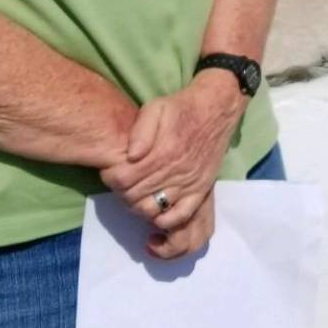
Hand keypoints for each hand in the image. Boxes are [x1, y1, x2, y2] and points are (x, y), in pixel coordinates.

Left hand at [100, 73, 245, 259]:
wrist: (216, 108)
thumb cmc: (181, 107)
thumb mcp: (156, 107)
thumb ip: (140, 130)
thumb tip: (130, 156)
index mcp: (161, 152)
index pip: (123, 180)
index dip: (111, 178)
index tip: (111, 171)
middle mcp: (175, 171)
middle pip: (135, 198)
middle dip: (122, 193)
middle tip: (121, 184)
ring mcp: (189, 183)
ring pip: (154, 209)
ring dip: (139, 207)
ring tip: (136, 196)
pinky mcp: (201, 189)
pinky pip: (181, 215)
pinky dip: (165, 220)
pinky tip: (157, 213)